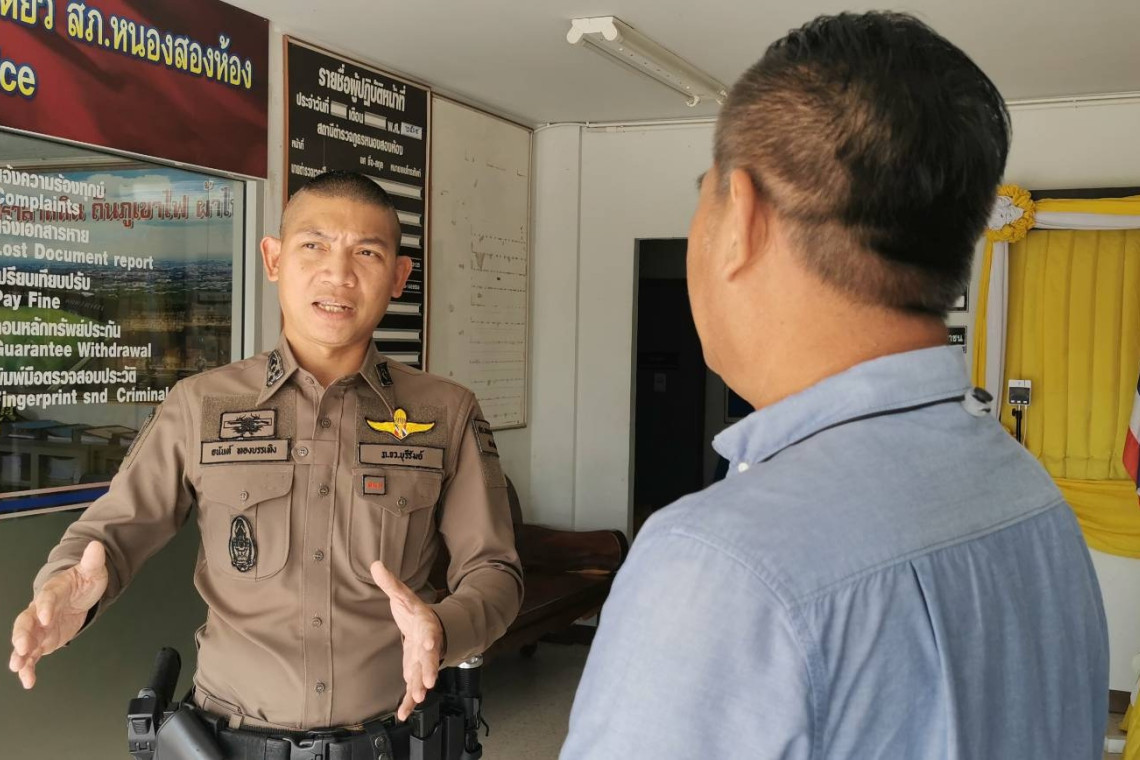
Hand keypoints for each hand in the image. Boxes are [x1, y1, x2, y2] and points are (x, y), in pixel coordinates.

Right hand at [9, 541, 106, 688]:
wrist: (77, 595)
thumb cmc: (82, 582)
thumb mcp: (92, 571)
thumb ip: (92, 561)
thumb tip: (95, 546)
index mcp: (52, 592)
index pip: (46, 598)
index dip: (45, 606)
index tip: (45, 617)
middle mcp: (40, 611)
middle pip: (26, 621)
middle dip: (23, 634)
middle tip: (22, 646)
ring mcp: (39, 627)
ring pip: (24, 641)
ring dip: (20, 654)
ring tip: (17, 667)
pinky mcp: (42, 641)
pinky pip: (32, 655)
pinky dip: (29, 667)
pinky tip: (28, 680)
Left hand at [370, 560, 444, 720]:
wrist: (429, 627)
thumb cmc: (414, 611)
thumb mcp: (403, 596)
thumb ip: (391, 583)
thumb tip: (375, 563)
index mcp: (426, 625)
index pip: (429, 631)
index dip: (430, 638)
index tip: (430, 645)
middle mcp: (427, 645)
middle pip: (429, 658)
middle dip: (429, 670)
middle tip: (428, 682)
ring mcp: (423, 661)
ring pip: (423, 676)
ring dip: (420, 688)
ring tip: (418, 700)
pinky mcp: (416, 673)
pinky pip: (413, 689)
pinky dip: (409, 702)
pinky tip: (403, 715)